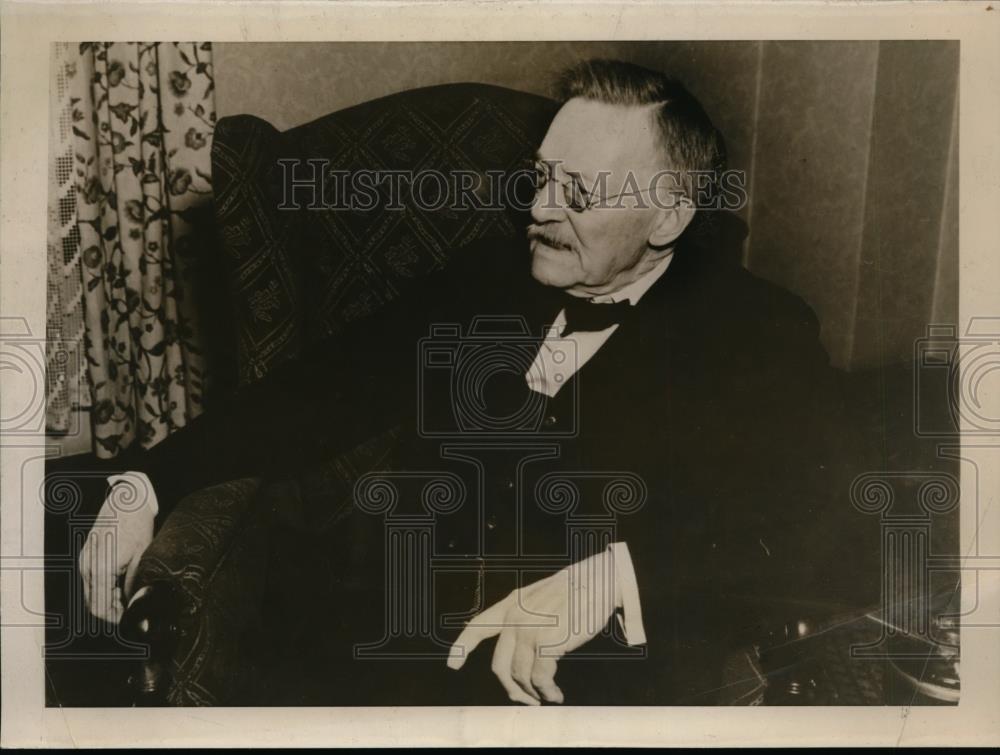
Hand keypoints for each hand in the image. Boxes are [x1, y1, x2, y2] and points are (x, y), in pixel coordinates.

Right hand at [78, 471, 156, 623]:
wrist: (126, 501)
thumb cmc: (136, 524)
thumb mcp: (141, 556)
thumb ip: (134, 582)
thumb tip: (134, 602)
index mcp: (100, 569)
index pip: (100, 607)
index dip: (115, 619)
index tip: (129, 620)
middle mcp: (87, 567)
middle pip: (92, 604)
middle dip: (111, 613)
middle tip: (131, 613)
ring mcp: (84, 561)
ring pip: (90, 594)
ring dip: (107, 602)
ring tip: (128, 601)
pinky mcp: (86, 557)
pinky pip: (91, 582)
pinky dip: (103, 590)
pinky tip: (120, 588)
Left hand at [447, 550, 620, 704]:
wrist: (598, 581)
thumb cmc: (576, 589)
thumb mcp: (542, 596)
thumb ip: (527, 615)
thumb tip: (523, 648)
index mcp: (512, 604)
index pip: (479, 625)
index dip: (463, 646)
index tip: (452, 664)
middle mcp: (515, 617)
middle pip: (499, 665)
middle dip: (511, 688)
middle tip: (525, 699)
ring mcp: (529, 630)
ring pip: (520, 675)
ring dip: (533, 693)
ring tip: (547, 696)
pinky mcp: (546, 642)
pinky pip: (540, 679)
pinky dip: (547, 692)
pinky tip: (556, 695)